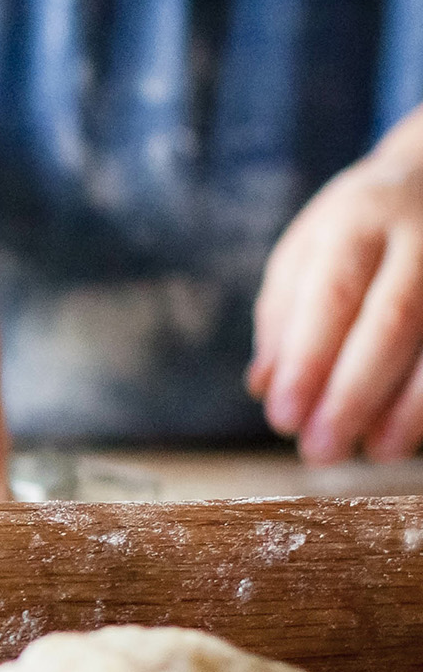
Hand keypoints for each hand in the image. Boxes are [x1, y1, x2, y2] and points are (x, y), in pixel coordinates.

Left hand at [250, 131, 422, 463]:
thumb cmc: (359, 228)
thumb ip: (284, 318)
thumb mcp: (308, 253)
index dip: (309, 363)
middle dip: (355, 394)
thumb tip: (264, 385)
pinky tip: (418, 433)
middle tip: (321, 452)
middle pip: (395, 320)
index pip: (333, 296)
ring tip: (376, 451)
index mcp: (361, 219)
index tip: (283, 420)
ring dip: (414, 406)